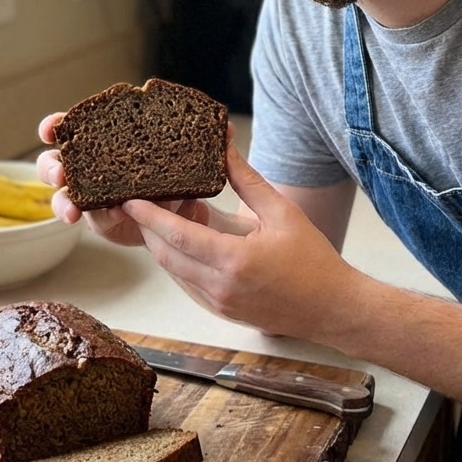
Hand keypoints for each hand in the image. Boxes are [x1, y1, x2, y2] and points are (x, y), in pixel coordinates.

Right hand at [35, 112, 224, 246]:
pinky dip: (89, 217)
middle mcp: (95, 166)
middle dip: (53, 166)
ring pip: (67, 193)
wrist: (191, 212)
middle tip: (61, 173)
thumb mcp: (190, 156)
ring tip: (72, 209)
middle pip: (59, 161)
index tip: (53, 128)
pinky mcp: (105, 219)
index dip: (58, 126)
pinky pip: (90, 218)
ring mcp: (96, 195)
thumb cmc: (180, 175)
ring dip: (64, 199)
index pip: (76, 128)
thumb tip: (225, 129)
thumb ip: (203, 142)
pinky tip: (92, 218)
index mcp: (108, 141)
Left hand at [122, 143, 359, 340]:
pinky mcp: (222, 311)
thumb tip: (225, 150)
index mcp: (234, 261)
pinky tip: (191, 240)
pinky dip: (181, 261)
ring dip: (165, 245)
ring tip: (170, 215)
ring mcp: (219, 304)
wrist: (332, 308)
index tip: (129, 200)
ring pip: (174, 271)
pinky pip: (188, 284)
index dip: (149, 217)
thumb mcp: (282, 213)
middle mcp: (220, 287)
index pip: (177, 236)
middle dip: (148, 229)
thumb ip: (248, 181)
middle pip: (166, 256)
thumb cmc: (313, 260)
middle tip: (141, 202)